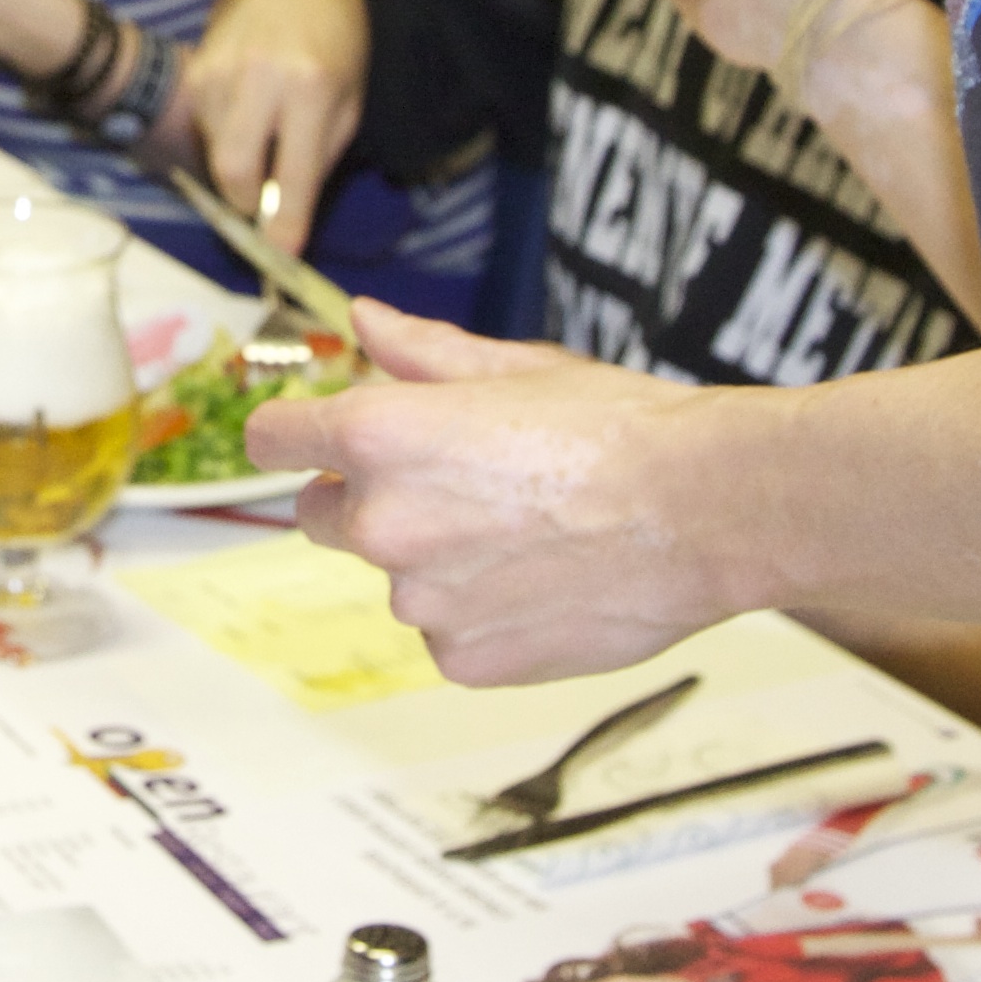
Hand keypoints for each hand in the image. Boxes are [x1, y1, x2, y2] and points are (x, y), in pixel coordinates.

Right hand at [181, 0, 368, 244]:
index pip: (292, 177)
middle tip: (263, 205)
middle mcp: (259, 78)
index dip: (285, 227)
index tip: (281, 256)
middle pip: (233, 173)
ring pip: (214, 154)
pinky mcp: (196, 70)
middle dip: (246, 204)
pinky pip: (204, 129)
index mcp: (310, 89)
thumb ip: (315, 160)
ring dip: (237, 167)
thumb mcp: (348, 105)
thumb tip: (282, 219)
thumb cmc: (336, 50)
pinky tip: (246, 115)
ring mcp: (219, 72)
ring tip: (263, 138)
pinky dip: (223, 138)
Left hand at [243, 295, 758, 683]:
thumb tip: (364, 323)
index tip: (307, 442)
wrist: (707, 510)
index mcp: (381, 434)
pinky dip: (478, 616)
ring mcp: (420, 599)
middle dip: (365, 499)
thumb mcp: (518, 367)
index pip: (273, 440)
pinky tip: (544, 584)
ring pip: (396, 577)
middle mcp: (383, 521)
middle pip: (320, 515)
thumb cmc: (621, 427)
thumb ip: (423, 353)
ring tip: (528, 535)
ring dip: (434, 561)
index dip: (290, 437)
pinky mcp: (462, 658)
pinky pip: (445, 634)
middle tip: (455, 487)